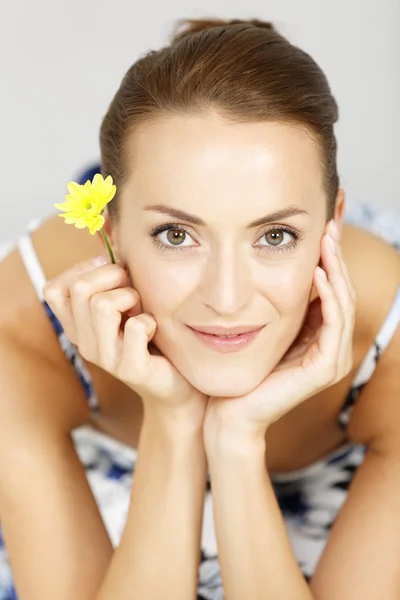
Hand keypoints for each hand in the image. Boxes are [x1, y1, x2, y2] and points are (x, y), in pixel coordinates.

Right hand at [43, 256, 206, 427]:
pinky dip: (150, 320)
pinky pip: (136, 326)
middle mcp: (85, 343)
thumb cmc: (152, 335)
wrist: (177, 384)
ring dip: (130, 297)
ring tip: (142, 309)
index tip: (111, 271)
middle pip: (80, 289)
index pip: (54, 289)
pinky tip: (155, 329)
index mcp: (77, 326)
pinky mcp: (131, 369)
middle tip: (133, 290)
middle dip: (113, 277)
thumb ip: (113, 271)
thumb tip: (108, 225)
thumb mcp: (126, 301)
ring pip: (102, 304)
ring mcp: (106, 358)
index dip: (82, 270)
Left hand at [204, 220, 355, 444]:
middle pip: (342, 291)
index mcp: (317, 334)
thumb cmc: (237, 366)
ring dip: (336, 269)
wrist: (226, 410)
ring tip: (327, 239)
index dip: (329, 257)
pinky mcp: (323, 369)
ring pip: (344, 303)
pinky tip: (317, 272)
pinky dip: (329, 296)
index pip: (331, 288)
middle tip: (331, 222)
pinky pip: (333, 324)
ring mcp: (330, 359)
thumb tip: (268, 259)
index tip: (322, 225)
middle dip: (336, 256)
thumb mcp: (259, 323)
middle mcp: (329, 345)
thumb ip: (274, 300)